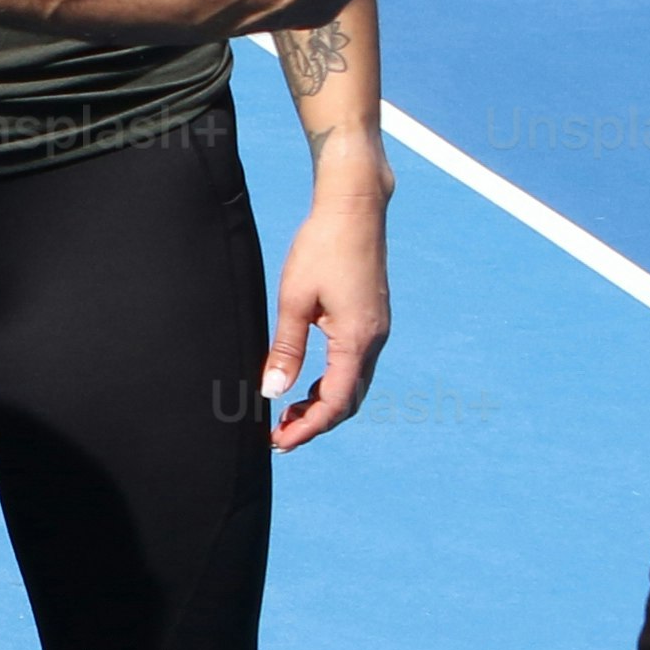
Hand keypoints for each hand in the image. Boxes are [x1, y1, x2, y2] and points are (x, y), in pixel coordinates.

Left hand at [262, 179, 391, 448]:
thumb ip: (285, 348)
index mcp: (356, 339)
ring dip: (323, 405)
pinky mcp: (371, 320)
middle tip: (278, 436)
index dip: (307, 428)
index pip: (335, 402)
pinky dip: (331, 384)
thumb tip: (273, 391)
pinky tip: (306, 385)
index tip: (278, 442)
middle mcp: (373, 340)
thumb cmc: (322, 246)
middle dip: (315, 423)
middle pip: (348, 401)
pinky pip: (354, 366)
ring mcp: (376, 331)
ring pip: (353, 385)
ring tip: (287, 415)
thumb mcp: (294, 298)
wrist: (354, 208)